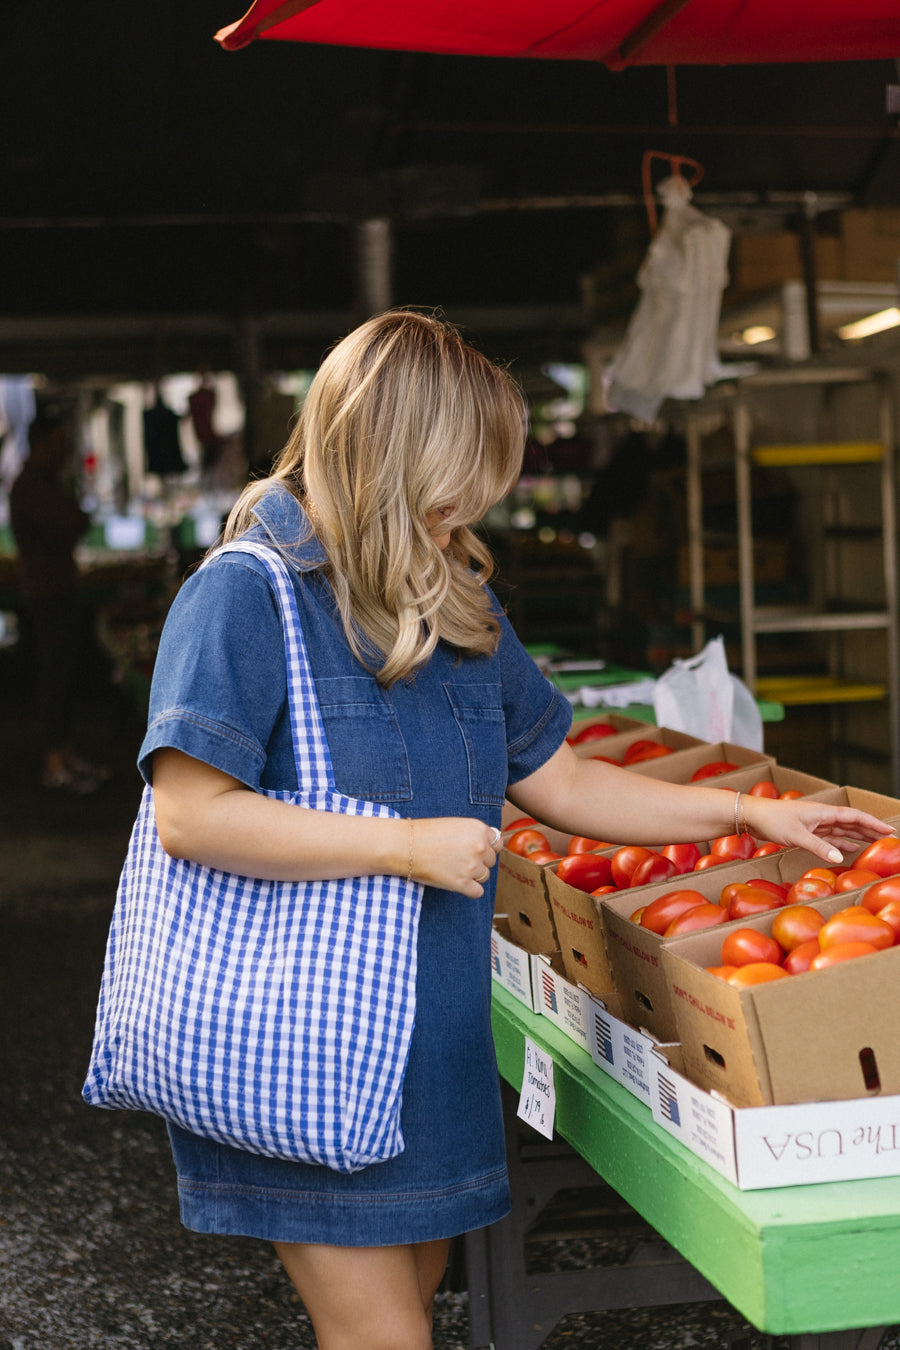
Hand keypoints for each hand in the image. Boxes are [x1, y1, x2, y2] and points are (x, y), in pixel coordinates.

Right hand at [407, 817, 501, 896]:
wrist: (405, 846)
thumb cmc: (426, 834)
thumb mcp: (456, 825)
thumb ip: (477, 833)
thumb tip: (498, 841)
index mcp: (479, 829)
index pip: (496, 843)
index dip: (484, 847)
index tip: (470, 850)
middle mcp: (479, 847)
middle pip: (491, 861)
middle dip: (478, 861)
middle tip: (456, 859)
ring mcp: (472, 866)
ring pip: (484, 876)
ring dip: (472, 875)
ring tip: (452, 868)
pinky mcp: (462, 883)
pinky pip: (477, 892)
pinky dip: (468, 889)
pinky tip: (455, 881)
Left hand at [742, 795, 894, 864]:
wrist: (751, 816)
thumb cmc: (772, 820)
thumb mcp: (796, 835)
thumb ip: (818, 846)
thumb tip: (841, 855)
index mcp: (822, 812)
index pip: (853, 816)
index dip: (871, 823)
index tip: (887, 829)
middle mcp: (821, 816)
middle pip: (850, 822)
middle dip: (869, 829)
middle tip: (887, 838)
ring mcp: (814, 823)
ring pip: (841, 829)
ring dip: (857, 835)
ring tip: (873, 843)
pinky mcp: (806, 831)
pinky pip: (829, 837)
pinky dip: (840, 842)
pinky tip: (849, 847)